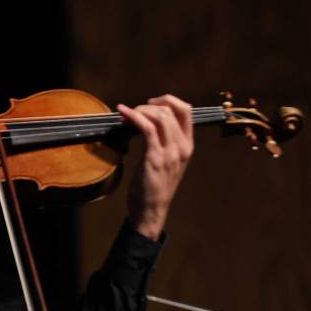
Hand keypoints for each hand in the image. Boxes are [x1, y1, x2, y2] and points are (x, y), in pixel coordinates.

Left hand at [116, 95, 193, 239]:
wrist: (151, 210)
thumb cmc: (155, 186)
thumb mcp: (167, 161)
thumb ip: (165, 142)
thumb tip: (149, 120)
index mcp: (187, 146)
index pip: (187, 111)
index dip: (168, 100)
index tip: (152, 103)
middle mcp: (182, 147)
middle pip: (171, 110)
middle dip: (149, 105)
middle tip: (135, 110)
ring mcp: (170, 152)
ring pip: (160, 116)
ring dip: (141, 110)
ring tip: (128, 114)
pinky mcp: (155, 158)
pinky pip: (146, 128)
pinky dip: (133, 116)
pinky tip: (123, 113)